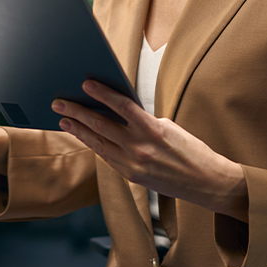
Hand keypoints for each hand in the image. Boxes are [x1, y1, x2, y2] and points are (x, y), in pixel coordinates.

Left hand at [52, 80, 248, 220]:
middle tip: (59, 102)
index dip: (103, 94)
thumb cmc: (191, 150)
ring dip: (79, 130)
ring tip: (64, 119)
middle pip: (102, 126)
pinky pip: (107, 157)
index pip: (122, 107)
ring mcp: (133, 165)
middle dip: (78, 112)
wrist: (206, 182)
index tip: (86, 84)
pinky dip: (93, 145)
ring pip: (99, 143)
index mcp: (153, 130)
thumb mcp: (169, 128)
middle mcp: (140, 148)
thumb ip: (143, 121)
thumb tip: (118, 112)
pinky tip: (83, 136)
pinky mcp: (132, 176)